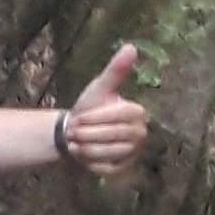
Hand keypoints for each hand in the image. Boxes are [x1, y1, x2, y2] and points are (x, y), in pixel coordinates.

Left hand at [63, 43, 148, 174]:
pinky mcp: (122, 167)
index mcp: (138, 113)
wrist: (77, 130)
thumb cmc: (91, 106)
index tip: (78, 116)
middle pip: (109, 135)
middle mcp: (141, 133)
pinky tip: (82, 153)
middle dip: (85, 133)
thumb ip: (115, 70)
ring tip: (75, 142)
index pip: (115, 116)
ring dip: (84, 148)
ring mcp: (133, 152)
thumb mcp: (100, 87)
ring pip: (106, 152)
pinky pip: (104, 168)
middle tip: (73, 131)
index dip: (93, 118)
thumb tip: (130, 46)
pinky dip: (89, 162)